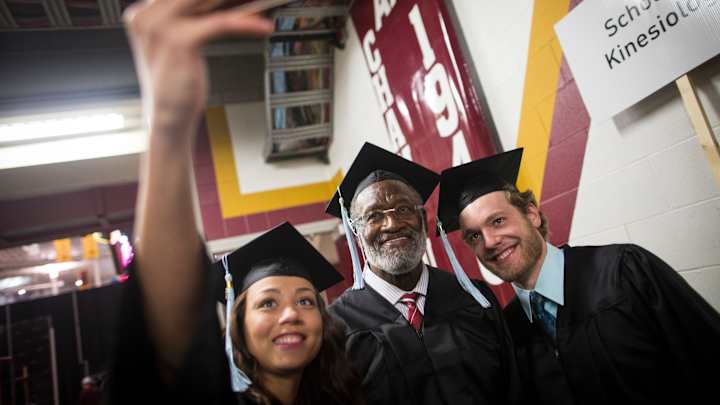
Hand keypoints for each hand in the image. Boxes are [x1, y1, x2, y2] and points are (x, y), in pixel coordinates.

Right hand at [123, 0, 273, 139]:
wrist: (167, 120)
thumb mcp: (181, 43)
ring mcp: (161, 27)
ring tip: (264, 2)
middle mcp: (147, 15)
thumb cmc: (178, 85)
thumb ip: (195, 19)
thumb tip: (229, 4)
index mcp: (143, 13)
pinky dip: (247, 24)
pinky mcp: (181, 41)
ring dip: (241, 2)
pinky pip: (222, 24)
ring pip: (208, 0)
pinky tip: (264, 27)